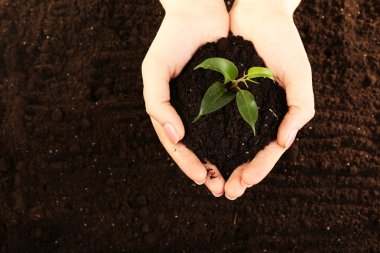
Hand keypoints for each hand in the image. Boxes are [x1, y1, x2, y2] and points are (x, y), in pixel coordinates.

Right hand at [142, 0, 228, 196]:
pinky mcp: (229, 94)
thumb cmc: (171, 40)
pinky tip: (248, 150)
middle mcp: (190, 112)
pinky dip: (240, 137)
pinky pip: (234, 120)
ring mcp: (210, 105)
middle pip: (199, 148)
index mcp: (170, 111)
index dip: (187, 163)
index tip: (201, 178)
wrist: (198, 12)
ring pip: (218, 139)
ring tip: (237, 179)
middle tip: (221, 189)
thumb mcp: (154, 70)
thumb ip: (157, 104)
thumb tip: (176, 136)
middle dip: (209, 169)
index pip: (177, 144)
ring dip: (226, 160)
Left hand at [225, 0, 314, 199]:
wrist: (257, 13)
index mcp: (274, 115)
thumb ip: (299, 108)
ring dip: (218, 161)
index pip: (267, 152)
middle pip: (244, 152)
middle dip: (236, 173)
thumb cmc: (283, 42)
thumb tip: (284, 143)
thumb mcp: (298, 74)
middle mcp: (253, 115)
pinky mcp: (217, 94)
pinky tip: (197, 150)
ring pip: (225, 141)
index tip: (243, 183)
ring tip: (208, 180)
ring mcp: (235, 106)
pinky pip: (211, 120)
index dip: (257, 169)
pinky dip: (206, 136)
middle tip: (226, 192)